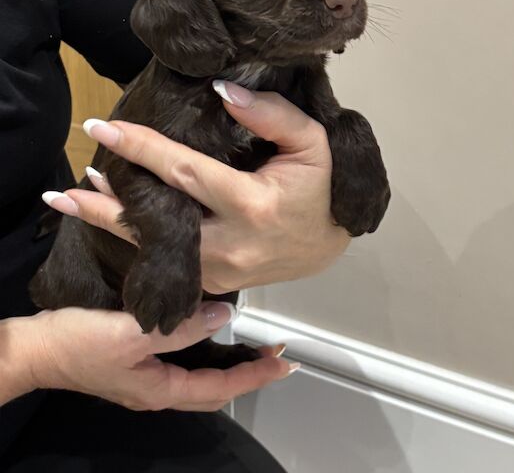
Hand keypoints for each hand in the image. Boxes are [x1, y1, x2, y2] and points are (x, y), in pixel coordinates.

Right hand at [1, 302, 294, 410]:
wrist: (36, 347)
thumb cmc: (81, 343)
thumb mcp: (133, 334)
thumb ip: (180, 327)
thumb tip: (227, 315)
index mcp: (160, 390)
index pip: (220, 389)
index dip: (254, 376)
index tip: (284, 363)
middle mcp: (159, 390)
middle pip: (215, 387)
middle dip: (248, 372)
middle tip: (277, 353)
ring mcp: (148, 378)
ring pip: (201, 375)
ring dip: (230, 362)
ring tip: (254, 344)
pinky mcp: (137, 363)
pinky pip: (185, 362)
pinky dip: (206, 349)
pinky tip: (211, 331)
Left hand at [46, 83, 349, 293]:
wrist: (330, 243)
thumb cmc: (323, 188)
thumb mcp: (314, 143)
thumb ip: (272, 114)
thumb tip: (222, 91)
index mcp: (252, 205)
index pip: (185, 172)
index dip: (142, 148)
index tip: (104, 128)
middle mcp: (229, 246)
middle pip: (156, 224)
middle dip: (104, 204)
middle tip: (63, 186)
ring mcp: (220, 272)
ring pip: (154, 249)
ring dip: (110, 223)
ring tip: (71, 201)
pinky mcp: (215, 282)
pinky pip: (167, 262)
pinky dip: (136, 240)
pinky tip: (110, 221)